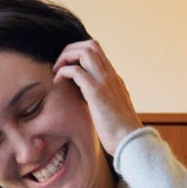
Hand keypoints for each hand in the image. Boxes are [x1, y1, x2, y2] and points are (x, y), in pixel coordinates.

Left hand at [53, 39, 142, 155]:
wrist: (130, 142)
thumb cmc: (120, 133)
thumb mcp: (112, 110)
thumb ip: (103, 101)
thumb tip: (92, 103)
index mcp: (114, 79)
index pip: (97, 52)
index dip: (78, 53)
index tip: (67, 66)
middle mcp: (111, 75)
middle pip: (91, 45)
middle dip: (70, 50)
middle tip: (59, 65)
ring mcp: (105, 82)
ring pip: (85, 52)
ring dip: (66, 57)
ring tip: (56, 71)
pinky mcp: (96, 92)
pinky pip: (76, 71)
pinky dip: (63, 72)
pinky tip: (57, 83)